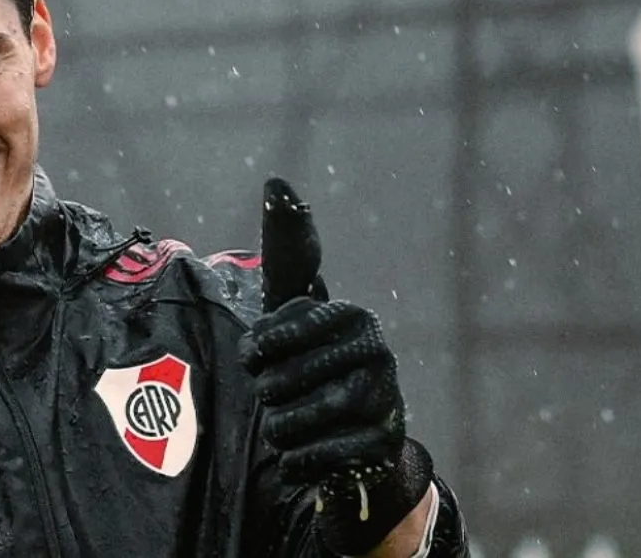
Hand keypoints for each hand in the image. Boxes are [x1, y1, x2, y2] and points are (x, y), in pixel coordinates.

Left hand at [239, 178, 430, 554]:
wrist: (357, 437)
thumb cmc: (313, 360)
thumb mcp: (296, 305)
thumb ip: (288, 249)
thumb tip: (277, 181)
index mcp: (350, 315)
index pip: (275, 332)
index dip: (257, 351)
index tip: (257, 357)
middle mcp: (376, 352)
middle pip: (276, 383)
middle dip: (268, 394)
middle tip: (283, 393)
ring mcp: (384, 400)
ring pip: (288, 421)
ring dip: (278, 427)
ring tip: (293, 421)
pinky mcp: (381, 447)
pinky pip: (308, 457)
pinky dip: (295, 460)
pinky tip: (305, 451)